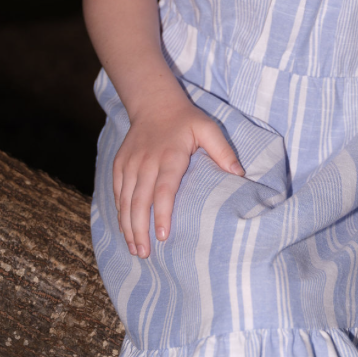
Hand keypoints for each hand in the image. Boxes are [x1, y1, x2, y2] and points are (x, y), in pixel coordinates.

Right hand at [113, 96, 243, 258]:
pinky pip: (117, 193)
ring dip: (128, 227)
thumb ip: (223, 150)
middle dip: (140, 230)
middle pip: (139, 201)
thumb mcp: (208, 128)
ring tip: (136, 250)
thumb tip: (240, 175)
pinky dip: (119, 213)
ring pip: (125, 201)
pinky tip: (126, 230)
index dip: (161, 214)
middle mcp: (146, 162)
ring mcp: (130, 164)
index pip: (163, 190)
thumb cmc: (186, 120)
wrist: (154, 103)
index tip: (162, 236)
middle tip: (146, 254)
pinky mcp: (120, 164)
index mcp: (169, 156)